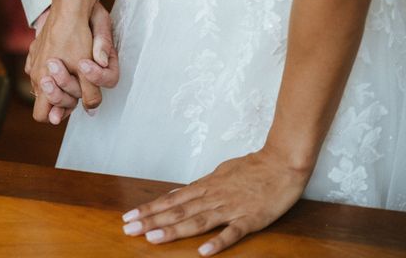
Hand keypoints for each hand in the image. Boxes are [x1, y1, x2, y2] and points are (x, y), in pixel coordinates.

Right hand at [25, 1, 118, 123]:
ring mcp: (33, 59)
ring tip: (72, 68)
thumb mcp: (87, 68)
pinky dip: (52, 67)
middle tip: (77, 84)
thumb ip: (89, 93)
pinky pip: (41, 66)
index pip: (42, 115)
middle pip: (43, 100)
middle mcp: (34, 73)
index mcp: (43, 80)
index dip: (59, 113)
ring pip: (43, 82)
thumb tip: (91, 110)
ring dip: (57, 82)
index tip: (73, 102)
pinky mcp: (36, 48)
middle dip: (61, 97)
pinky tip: (64, 57)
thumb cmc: (77, 36)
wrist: (68, 7)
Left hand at [120, 148, 311, 254]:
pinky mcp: (251, 219)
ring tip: (152, 238)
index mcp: (206, 186)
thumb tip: (181, 192)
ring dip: (174, 230)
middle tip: (129, 229)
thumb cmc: (253, 168)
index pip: (172, 199)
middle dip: (152, 220)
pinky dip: (218, 242)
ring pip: (198, 221)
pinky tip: (203, 252)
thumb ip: (201, 186)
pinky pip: (232, 233)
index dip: (150, 208)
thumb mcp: (220, 173)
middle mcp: (213, 196)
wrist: (283, 163)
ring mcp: (231, 208)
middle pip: (178, 210)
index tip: (129, 216)